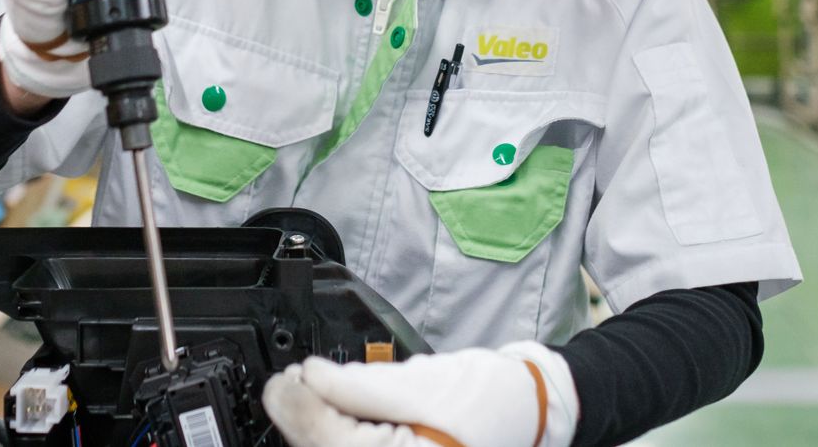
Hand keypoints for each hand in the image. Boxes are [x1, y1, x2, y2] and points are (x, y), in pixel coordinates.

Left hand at [262, 343, 577, 446]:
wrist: (528, 410)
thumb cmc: (489, 397)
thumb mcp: (422, 381)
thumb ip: (361, 385)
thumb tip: (309, 377)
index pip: (327, 440)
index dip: (301, 406)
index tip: (289, 377)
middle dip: (306, 418)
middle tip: (298, 379)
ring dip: (319, 428)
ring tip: (322, 391)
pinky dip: (338, 435)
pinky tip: (342, 412)